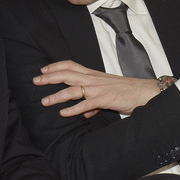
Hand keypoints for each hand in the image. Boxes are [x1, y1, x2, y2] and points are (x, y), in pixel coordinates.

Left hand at [33, 60, 159, 117]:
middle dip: (49, 77)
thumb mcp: (106, 95)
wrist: (143, 92)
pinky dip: (73, 109)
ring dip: (57, 95)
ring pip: (73, 90)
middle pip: (67, 74)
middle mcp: (93, 79)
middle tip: (35, 81)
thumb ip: (93, 104)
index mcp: (93, 75)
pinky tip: (63, 113)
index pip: (71, 65)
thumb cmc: (126, 91)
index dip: (56, 66)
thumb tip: (83, 113)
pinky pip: (86, 104)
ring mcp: (98, 89)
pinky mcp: (104, 99)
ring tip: (44, 101)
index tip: (43, 69)